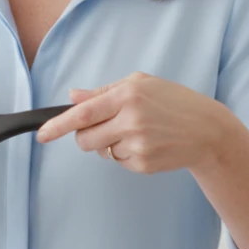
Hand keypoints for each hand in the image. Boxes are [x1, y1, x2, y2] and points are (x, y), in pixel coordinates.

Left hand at [34, 72, 230, 174]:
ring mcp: (138, 144)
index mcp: (127, 95)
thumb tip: (73, 96)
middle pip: (85, 139)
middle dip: (87, 137)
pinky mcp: (144, 164)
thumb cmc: (174, 101)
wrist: (207, 130)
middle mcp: (131, 120)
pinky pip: (119, 162)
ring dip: (111, 145)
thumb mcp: (141, 84)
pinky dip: (127, 155)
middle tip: (105, 129)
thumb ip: (103, 92)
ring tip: (137, 133)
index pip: (82, 114)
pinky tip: (147, 144)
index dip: (57, 126)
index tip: (41, 135)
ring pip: (102, 152)